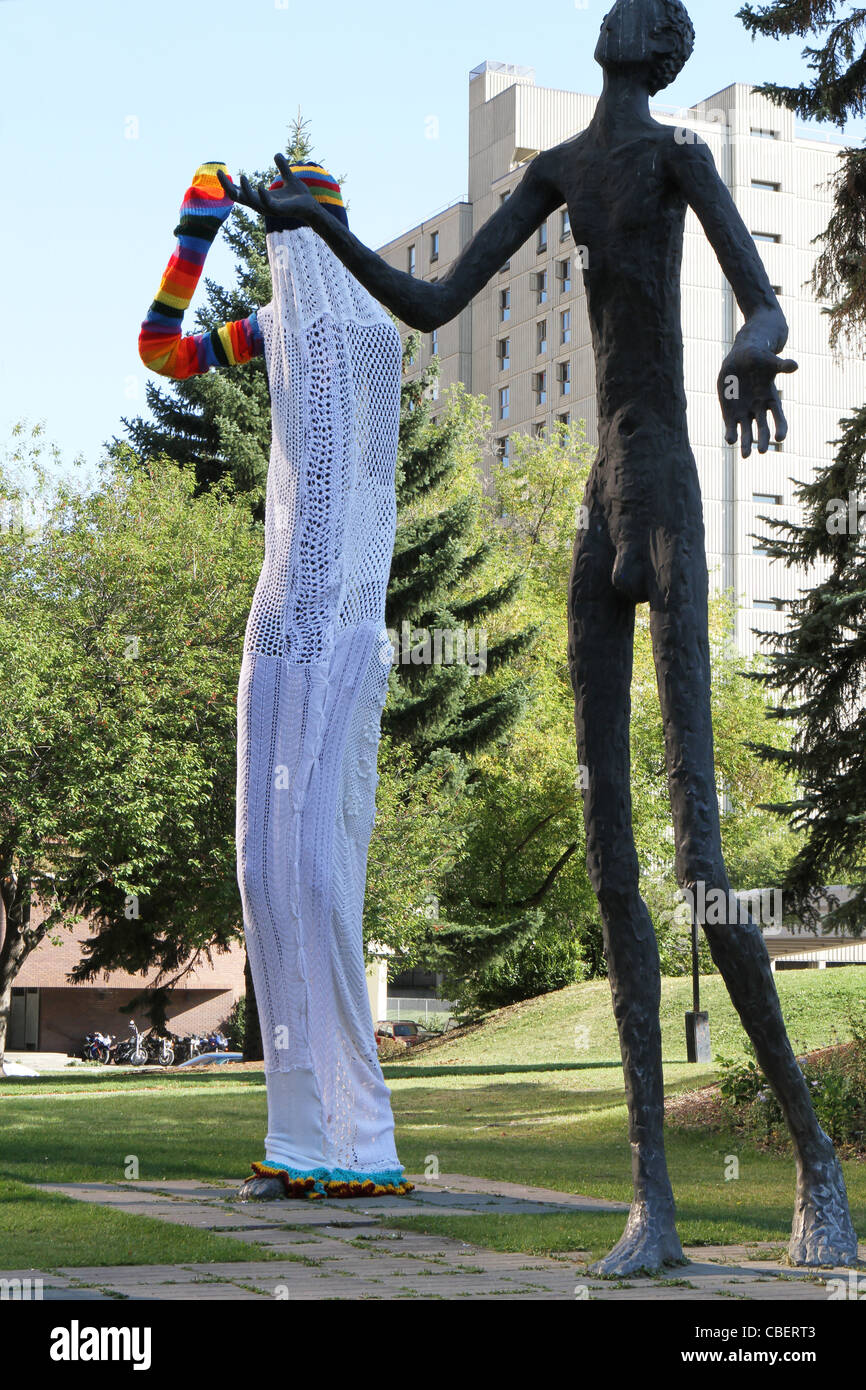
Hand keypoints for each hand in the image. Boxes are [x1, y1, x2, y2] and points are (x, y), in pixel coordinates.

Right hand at [217, 153, 320, 225]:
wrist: (312, 208)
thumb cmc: (299, 197)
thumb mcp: (289, 178)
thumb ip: (282, 167)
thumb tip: (276, 154)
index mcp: (261, 198)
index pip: (239, 194)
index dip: (228, 184)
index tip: (219, 173)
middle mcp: (262, 205)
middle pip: (239, 198)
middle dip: (227, 187)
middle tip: (219, 173)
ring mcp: (270, 209)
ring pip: (251, 202)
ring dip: (245, 191)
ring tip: (242, 177)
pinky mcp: (279, 211)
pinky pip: (267, 204)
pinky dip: (262, 196)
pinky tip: (258, 187)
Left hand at [718, 343, 797, 457]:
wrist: (740, 359)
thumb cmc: (758, 358)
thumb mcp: (769, 360)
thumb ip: (780, 365)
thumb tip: (795, 365)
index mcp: (771, 398)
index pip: (778, 416)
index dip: (780, 427)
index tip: (780, 438)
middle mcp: (758, 409)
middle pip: (763, 428)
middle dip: (763, 439)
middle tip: (763, 451)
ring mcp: (744, 412)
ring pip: (746, 431)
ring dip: (746, 443)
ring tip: (745, 456)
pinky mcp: (730, 412)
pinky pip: (731, 426)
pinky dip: (731, 433)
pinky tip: (730, 439)